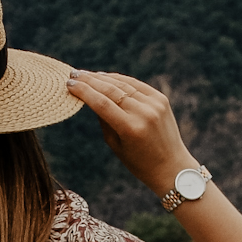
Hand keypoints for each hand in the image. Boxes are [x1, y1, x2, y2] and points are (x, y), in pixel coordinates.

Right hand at [67, 71, 195, 195]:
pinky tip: (106, 76)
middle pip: (111, 90)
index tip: (69, 84)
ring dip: (103, 77)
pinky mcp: (161, 99)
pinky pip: (136, 85)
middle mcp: (144, 113)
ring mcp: (154, 104)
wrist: (172, 167)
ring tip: (86, 74)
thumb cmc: (138, 162)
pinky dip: (120, 79)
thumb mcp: (115, 145)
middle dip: (90, 81)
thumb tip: (90, 96)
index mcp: (131, 128)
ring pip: (123, 84)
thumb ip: (103, 119)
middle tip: (73, 74)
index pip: (101, 103)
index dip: (83, 91)